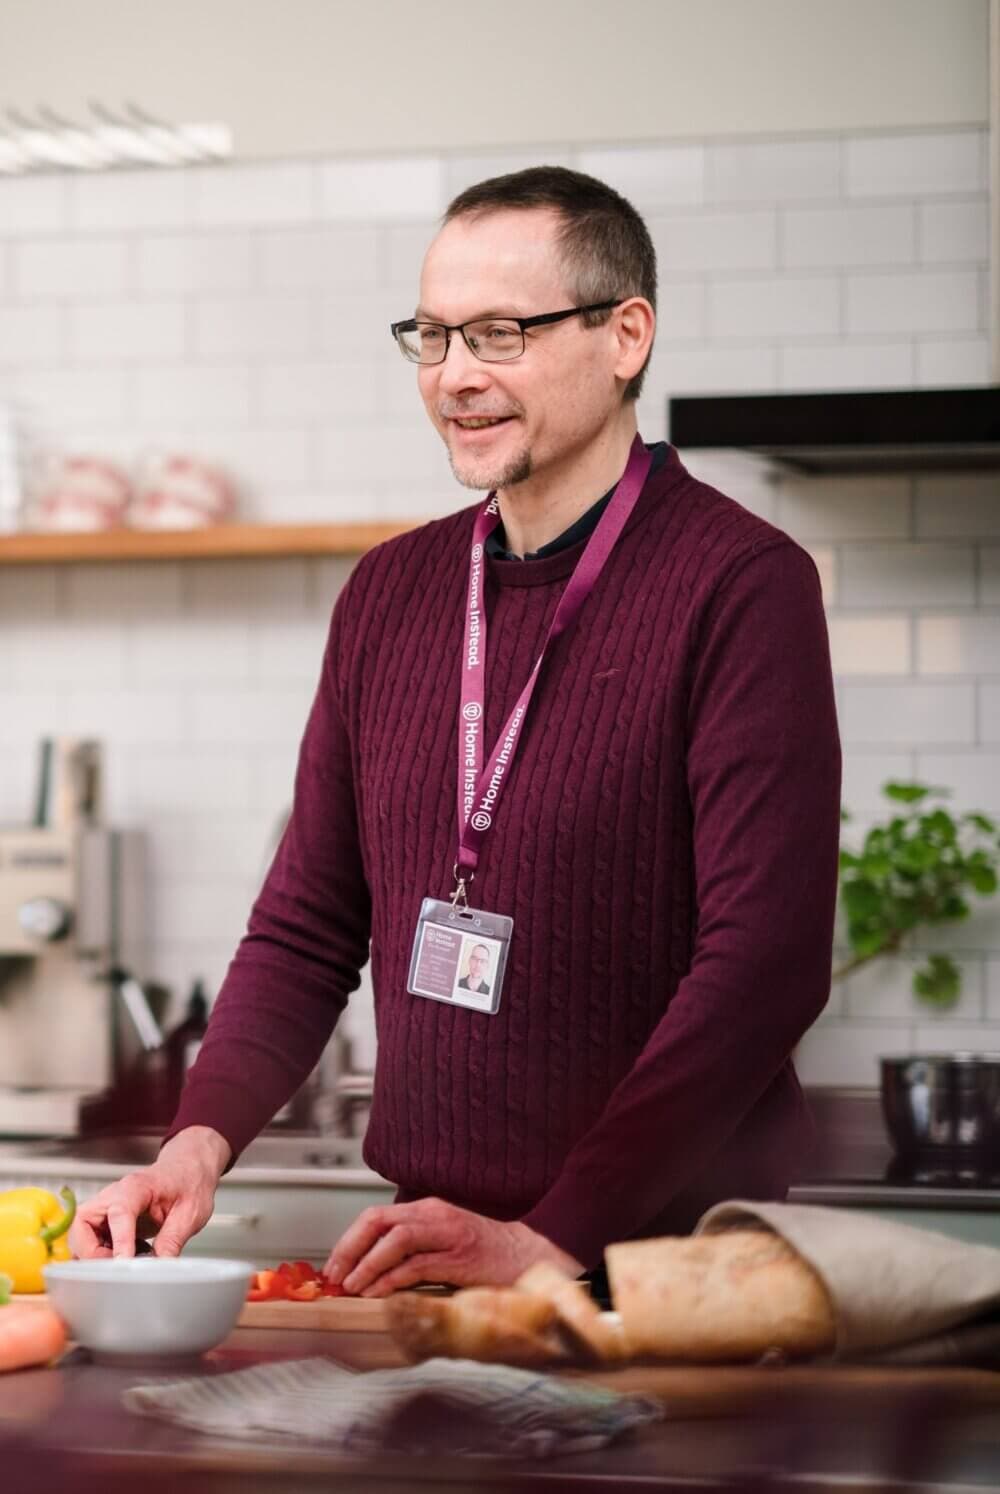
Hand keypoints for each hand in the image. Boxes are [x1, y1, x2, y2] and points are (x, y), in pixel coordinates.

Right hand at [68, 1126, 230, 1258]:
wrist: (186, 1171)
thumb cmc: (187, 1184)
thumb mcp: (190, 1212)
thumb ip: (173, 1239)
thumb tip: (158, 1267)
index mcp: (135, 1187)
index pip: (119, 1213)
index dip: (120, 1241)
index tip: (124, 1264)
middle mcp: (112, 1196)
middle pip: (82, 1225)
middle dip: (93, 1252)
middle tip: (119, 1266)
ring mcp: (105, 1209)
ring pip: (80, 1236)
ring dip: (94, 1256)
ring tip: (124, 1262)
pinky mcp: (104, 1222)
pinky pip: (88, 1242)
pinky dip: (99, 1256)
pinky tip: (125, 1257)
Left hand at [323, 1197, 583, 1296]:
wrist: (528, 1256)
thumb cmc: (484, 1254)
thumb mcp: (442, 1241)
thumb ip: (412, 1248)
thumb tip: (370, 1270)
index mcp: (427, 1210)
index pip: (377, 1216)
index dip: (350, 1240)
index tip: (334, 1265)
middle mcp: (434, 1215)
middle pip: (379, 1221)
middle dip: (350, 1248)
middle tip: (335, 1275)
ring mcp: (447, 1235)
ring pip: (395, 1240)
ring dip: (368, 1264)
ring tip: (352, 1287)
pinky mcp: (458, 1258)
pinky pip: (416, 1266)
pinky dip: (391, 1280)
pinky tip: (378, 1294)